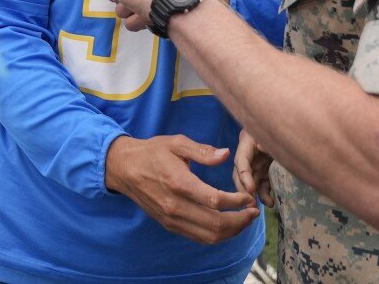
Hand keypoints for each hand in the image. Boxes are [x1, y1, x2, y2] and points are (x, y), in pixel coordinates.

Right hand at [105, 135, 258, 244]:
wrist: (124, 168)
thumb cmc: (153, 152)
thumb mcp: (177, 143)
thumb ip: (202, 151)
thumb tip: (226, 155)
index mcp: (178, 182)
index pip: (215, 200)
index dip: (237, 202)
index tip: (249, 197)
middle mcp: (174, 205)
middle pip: (215, 224)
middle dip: (240, 221)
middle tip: (254, 212)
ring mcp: (171, 218)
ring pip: (207, 236)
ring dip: (231, 231)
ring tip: (245, 220)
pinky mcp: (169, 224)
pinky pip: (197, 237)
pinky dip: (216, 235)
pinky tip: (227, 224)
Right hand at [232, 130, 273, 207]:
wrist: (291, 127)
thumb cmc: (280, 125)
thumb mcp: (274, 130)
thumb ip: (268, 140)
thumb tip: (261, 147)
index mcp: (247, 142)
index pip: (241, 161)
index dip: (243, 175)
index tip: (250, 189)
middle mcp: (249, 155)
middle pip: (241, 175)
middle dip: (244, 190)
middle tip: (250, 204)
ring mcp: (256, 165)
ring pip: (250, 183)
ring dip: (254, 196)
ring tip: (261, 207)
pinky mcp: (264, 172)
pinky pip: (262, 185)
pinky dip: (264, 195)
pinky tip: (271, 203)